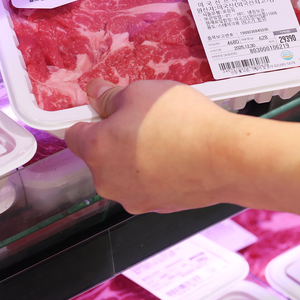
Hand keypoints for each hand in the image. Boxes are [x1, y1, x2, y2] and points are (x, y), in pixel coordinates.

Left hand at [65, 79, 299, 216]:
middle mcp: (108, 182)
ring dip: (138, 156)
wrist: (226, 158)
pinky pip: (152, 185)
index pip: (73, 134)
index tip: (106, 108)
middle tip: (145, 119)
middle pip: (101, 155)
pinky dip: (161, 172)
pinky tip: (182, 156)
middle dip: (117, 138)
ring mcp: (135, 199)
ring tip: (169, 137)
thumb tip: (97, 94)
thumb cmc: (182, 122)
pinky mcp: (162, 207)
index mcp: (95, 151)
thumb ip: (111, 96)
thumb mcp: (141, 92)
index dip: (89, 117)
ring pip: (127, 173)